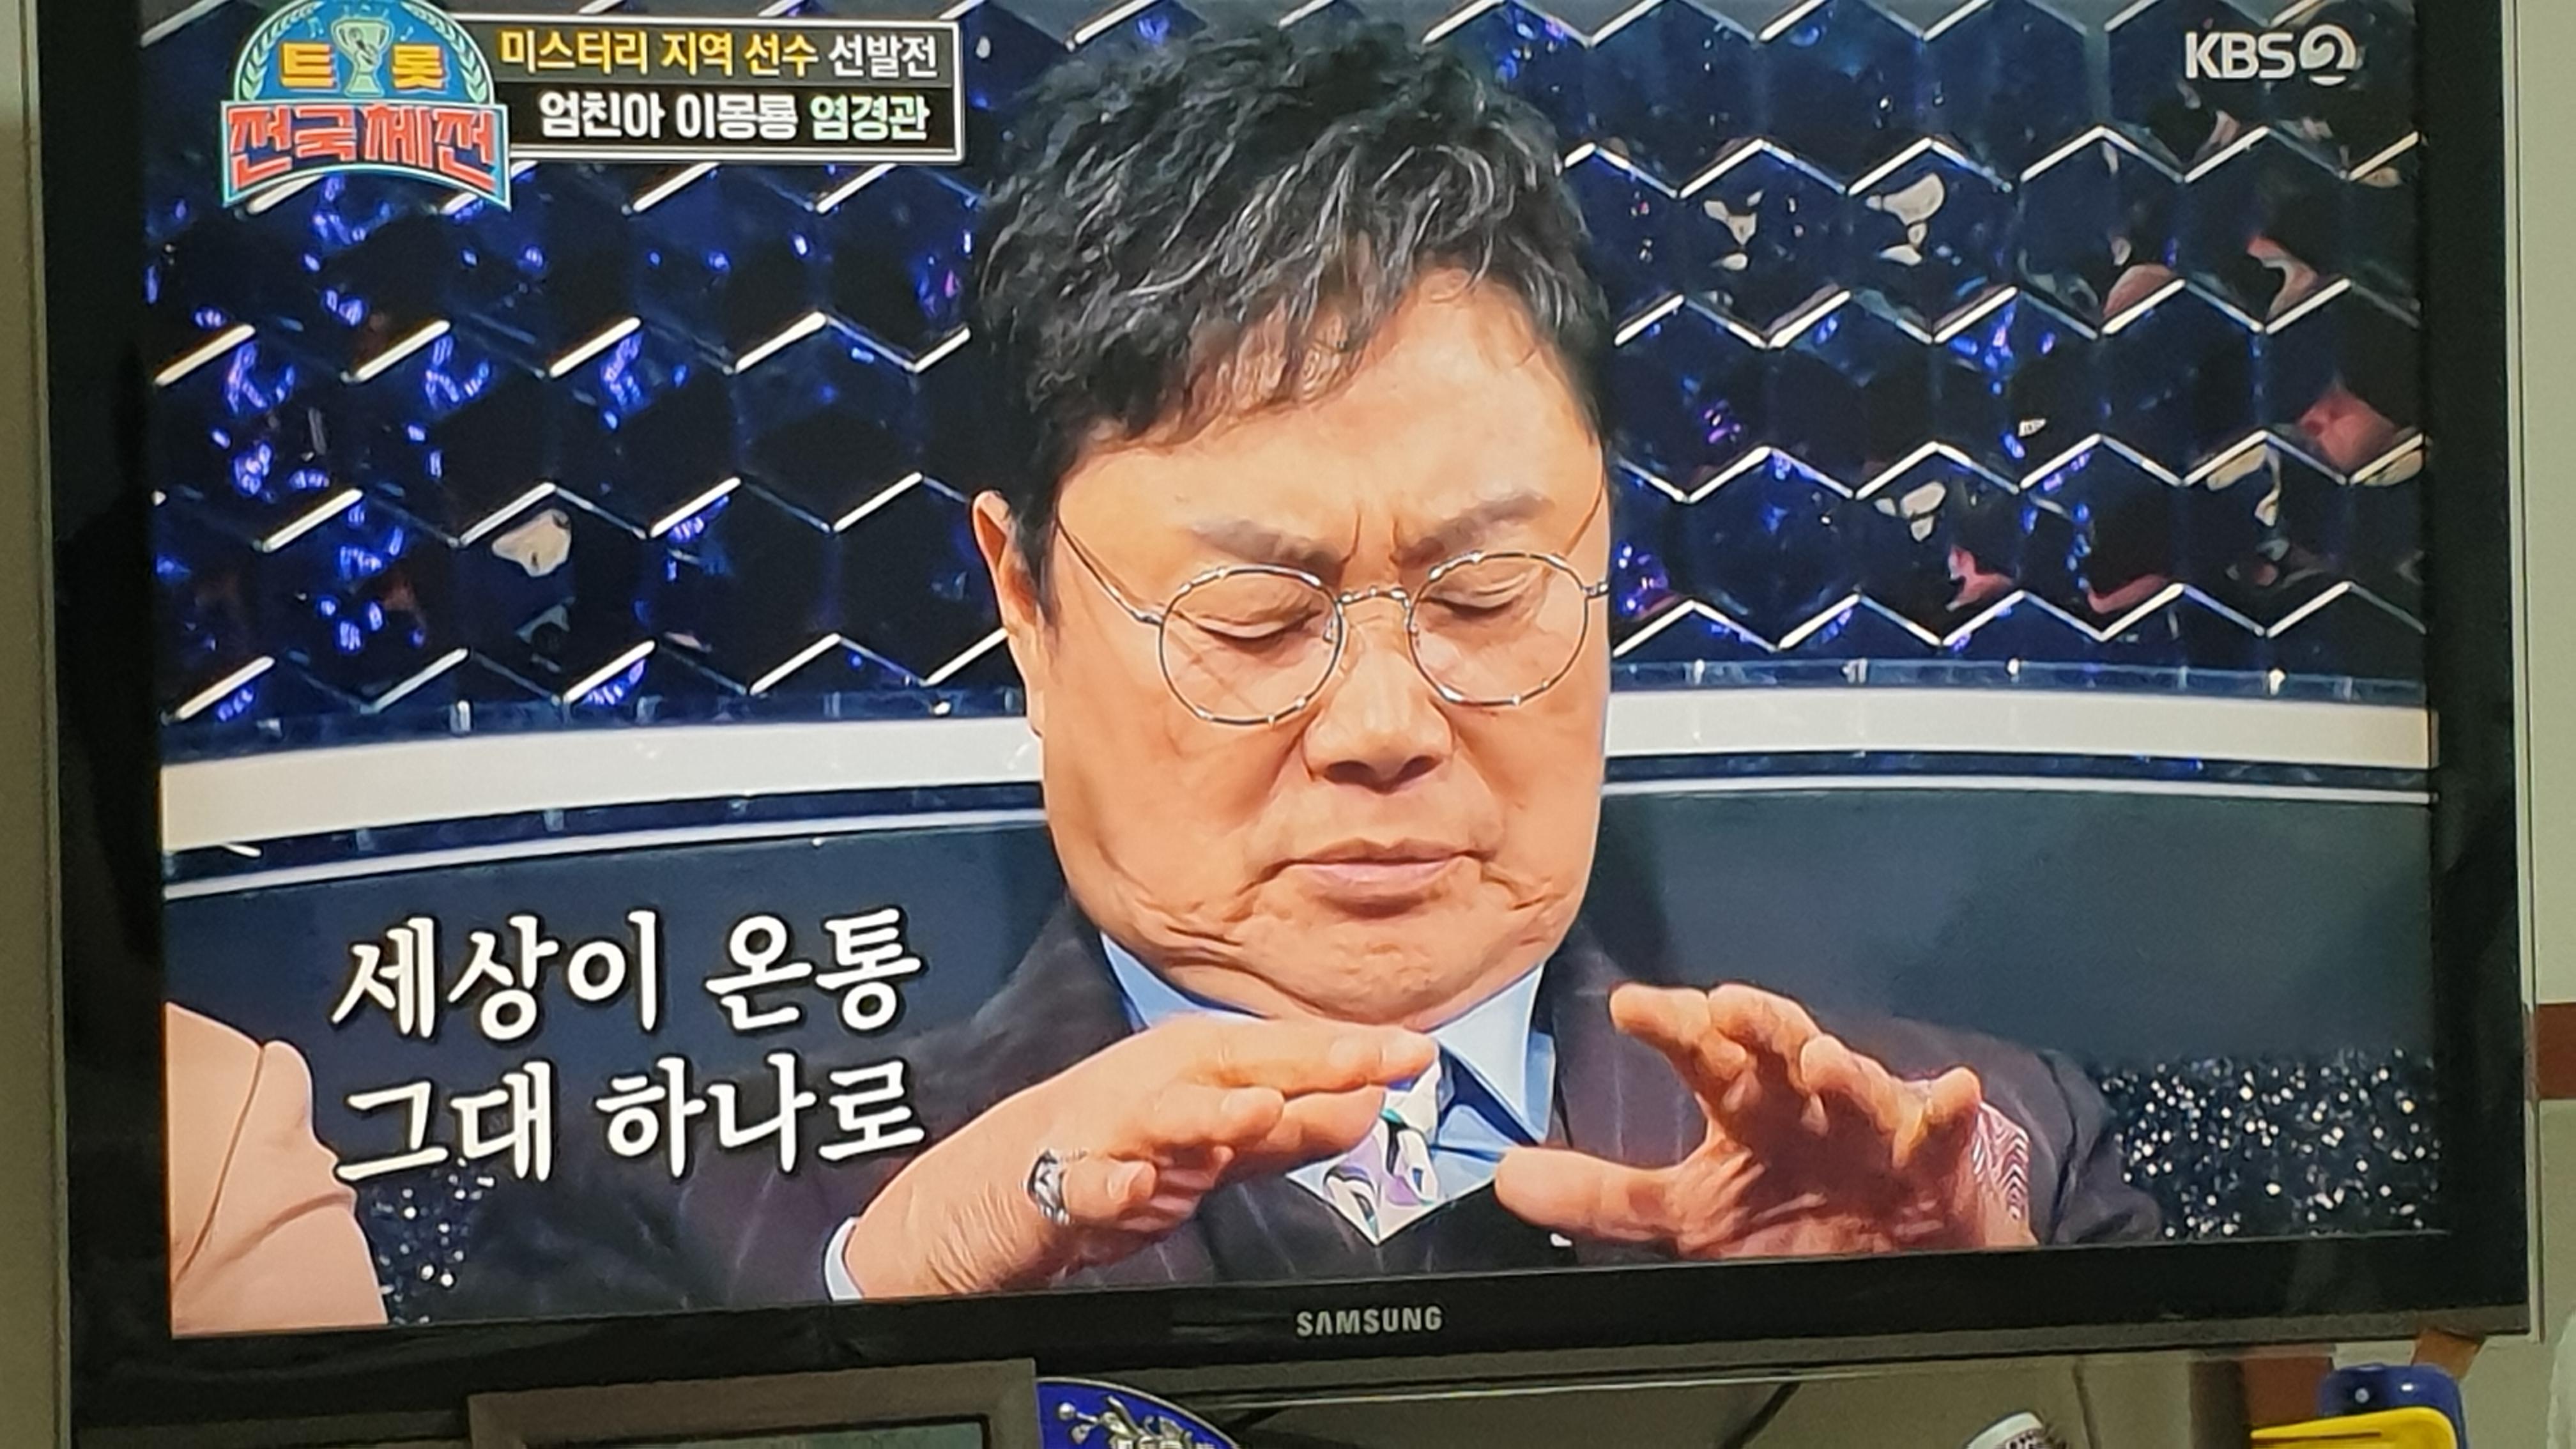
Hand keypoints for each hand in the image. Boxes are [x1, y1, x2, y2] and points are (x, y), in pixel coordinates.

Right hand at [844, 1015, 1434, 1296]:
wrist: (994, 1191)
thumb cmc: (1111, 1153)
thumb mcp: (1215, 1145)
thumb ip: (1289, 1129)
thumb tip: (1370, 1101)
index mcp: (1196, 1067)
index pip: (1286, 1056)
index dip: (1352, 1053)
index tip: (1418, 1051)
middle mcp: (1156, 1085)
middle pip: (1238, 1070)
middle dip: (1306, 1065)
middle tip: (1369, 1061)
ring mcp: (1105, 1131)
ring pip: (1166, 1118)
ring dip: (1214, 1112)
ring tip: (1262, 1112)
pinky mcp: (1057, 1180)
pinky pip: (1085, 1184)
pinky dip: (1109, 1183)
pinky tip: (1134, 1184)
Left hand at [1494, 984, 2034, 1258]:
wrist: (1896, 1263)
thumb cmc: (1794, 1221)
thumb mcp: (1686, 1216)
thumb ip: (1601, 1197)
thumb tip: (1507, 1178)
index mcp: (1745, 1104)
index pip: (1701, 1050)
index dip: (1670, 1024)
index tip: (1629, 1006)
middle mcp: (1804, 1098)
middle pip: (1776, 1047)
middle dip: (1755, 1022)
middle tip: (1725, 1007)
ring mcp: (1870, 1124)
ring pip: (1857, 1081)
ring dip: (1843, 1068)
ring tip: (1823, 1059)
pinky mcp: (1933, 1158)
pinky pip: (1943, 1129)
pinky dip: (1949, 1110)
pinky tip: (1953, 1092)